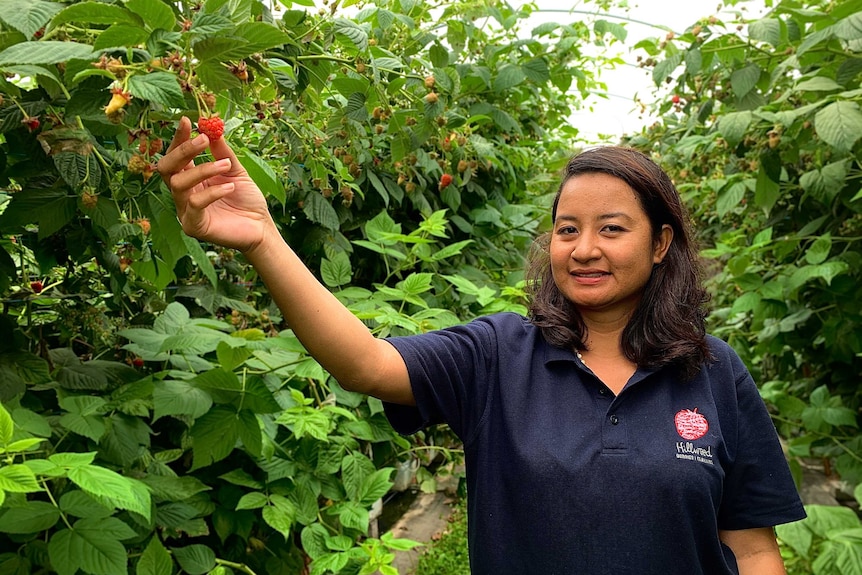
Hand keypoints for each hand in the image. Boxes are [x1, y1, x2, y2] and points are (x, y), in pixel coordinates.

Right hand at [157, 116, 275, 253]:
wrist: (261, 227)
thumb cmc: (246, 200)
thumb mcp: (235, 170)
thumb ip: (222, 152)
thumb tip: (211, 128)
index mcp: (190, 178)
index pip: (175, 156)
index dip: (178, 138)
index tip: (187, 120)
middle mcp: (183, 193)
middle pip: (166, 167)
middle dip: (183, 150)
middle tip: (203, 139)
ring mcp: (185, 211)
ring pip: (179, 184)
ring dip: (203, 169)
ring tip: (226, 166)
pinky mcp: (193, 226)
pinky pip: (194, 204)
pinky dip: (212, 192)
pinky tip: (230, 187)